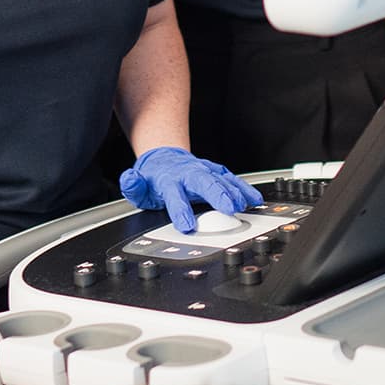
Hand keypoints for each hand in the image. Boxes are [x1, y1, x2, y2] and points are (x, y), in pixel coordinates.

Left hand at [119, 147, 262, 232]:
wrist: (165, 159)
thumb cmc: (154, 178)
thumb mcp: (138, 185)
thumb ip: (133, 186)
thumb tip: (130, 179)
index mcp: (169, 180)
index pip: (174, 194)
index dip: (180, 210)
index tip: (187, 226)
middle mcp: (189, 173)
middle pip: (204, 182)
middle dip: (217, 194)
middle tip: (228, 208)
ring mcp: (205, 171)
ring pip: (221, 179)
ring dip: (234, 191)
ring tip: (243, 205)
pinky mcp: (217, 172)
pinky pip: (233, 179)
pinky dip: (244, 188)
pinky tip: (254, 199)